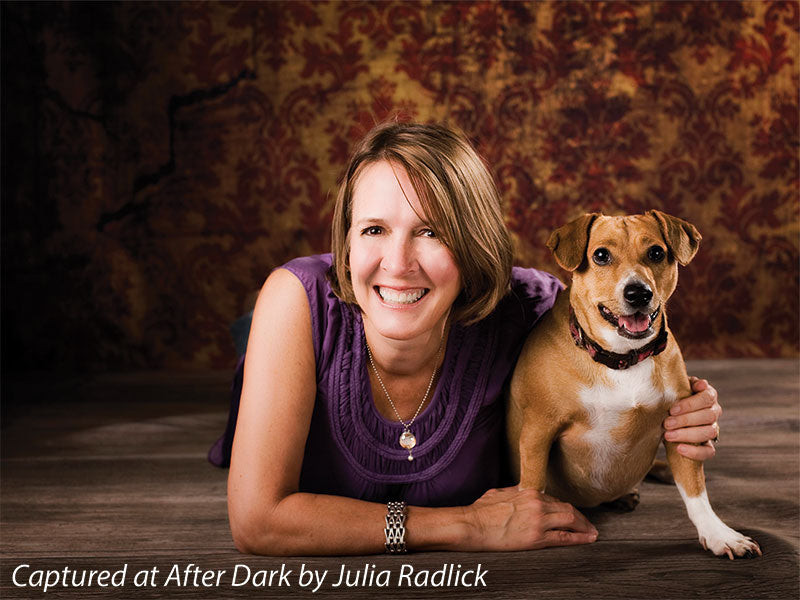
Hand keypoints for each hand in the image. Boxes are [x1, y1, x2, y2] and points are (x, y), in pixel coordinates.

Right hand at [463, 486, 597, 550]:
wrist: (472, 524)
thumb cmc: (481, 510)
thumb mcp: (500, 493)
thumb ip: (515, 492)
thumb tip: (522, 491)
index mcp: (529, 491)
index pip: (555, 499)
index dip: (565, 508)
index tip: (571, 514)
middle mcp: (537, 503)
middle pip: (568, 509)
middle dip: (580, 517)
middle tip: (588, 524)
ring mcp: (538, 520)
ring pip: (571, 521)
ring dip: (584, 527)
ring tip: (592, 532)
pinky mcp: (536, 537)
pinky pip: (564, 537)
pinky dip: (579, 538)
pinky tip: (588, 539)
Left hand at [664, 376, 721, 460]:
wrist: (668, 416)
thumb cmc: (673, 399)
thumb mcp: (676, 388)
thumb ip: (684, 384)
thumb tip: (699, 384)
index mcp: (708, 396)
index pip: (707, 397)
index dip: (690, 404)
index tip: (673, 409)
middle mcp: (714, 412)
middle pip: (708, 416)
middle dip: (685, 420)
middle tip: (666, 423)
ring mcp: (713, 429)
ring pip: (709, 432)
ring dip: (687, 434)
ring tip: (668, 435)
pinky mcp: (708, 445)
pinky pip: (709, 452)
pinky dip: (695, 452)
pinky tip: (680, 449)